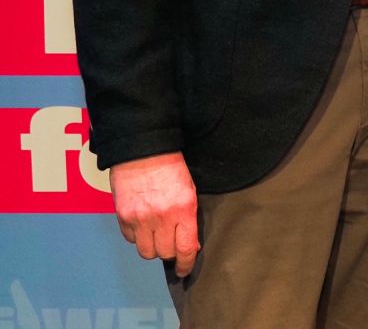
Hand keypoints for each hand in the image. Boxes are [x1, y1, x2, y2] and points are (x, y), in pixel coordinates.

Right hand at [109, 151, 199, 276]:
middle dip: (170, 253)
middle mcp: (161, 217)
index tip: (184, 270)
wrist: (143, 151)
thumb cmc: (171, 168)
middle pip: (164, 253)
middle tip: (171, 246)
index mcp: (183, 209)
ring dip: (152, 247)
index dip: (186, 264)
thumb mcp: (189, 190)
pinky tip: (142, 225)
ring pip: (146, 252)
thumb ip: (188, 218)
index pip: (185, 248)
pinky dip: (136, 237)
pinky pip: (130, 240)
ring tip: (156, 236)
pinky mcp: (123, 217)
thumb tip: (189, 244)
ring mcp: (140, 219)